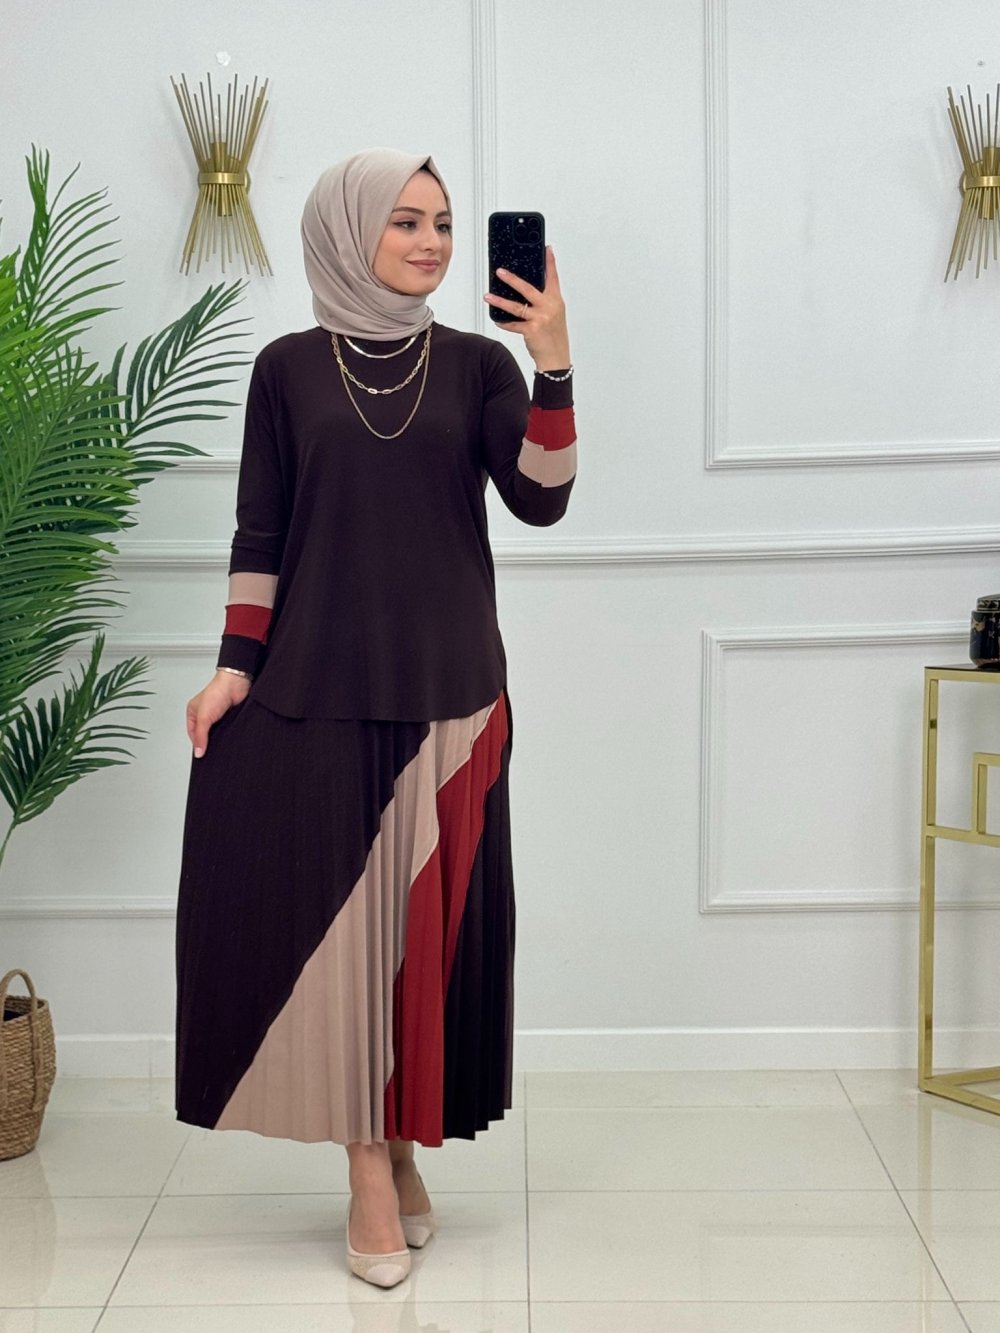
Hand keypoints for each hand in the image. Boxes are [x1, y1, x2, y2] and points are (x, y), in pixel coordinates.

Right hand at [185, 671, 250, 757]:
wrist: (236, 683)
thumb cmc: (216, 691)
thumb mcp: (203, 717)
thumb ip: (201, 736)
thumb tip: (198, 751)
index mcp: (193, 712)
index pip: (193, 733)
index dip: (197, 743)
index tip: (202, 754)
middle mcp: (205, 714)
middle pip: (205, 734)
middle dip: (208, 741)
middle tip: (212, 751)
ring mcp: (218, 715)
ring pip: (217, 732)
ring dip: (219, 737)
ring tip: (221, 744)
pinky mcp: (229, 717)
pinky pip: (227, 729)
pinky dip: (228, 733)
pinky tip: (229, 736)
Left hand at [484, 245, 570, 371]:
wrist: (556, 358)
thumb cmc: (554, 336)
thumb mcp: (554, 314)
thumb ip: (544, 301)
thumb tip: (527, 291)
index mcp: (556, 301)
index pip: (553, 277)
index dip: (550, 262)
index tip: (547, 249)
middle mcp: (549, 307)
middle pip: (528, 288)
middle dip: (512, 279)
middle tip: (500, 271)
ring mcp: (540, 318)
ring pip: (516, 306)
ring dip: (500, 300)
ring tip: (488, 296)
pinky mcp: (532, 330)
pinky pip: (513, 324)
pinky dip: (504, 322)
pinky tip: (497, 319)